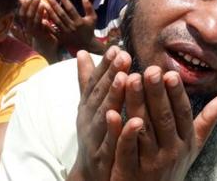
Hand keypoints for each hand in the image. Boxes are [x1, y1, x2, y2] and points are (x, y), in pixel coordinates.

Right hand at [17, 0, 56, 45]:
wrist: (45, 46)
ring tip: (43, 4)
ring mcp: (37, 32)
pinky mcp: (45, 36)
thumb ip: (27, 7)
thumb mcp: (32, 18)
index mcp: (26, 23)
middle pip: (29, 17)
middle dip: (33, 7)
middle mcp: (29, 28)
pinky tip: (49, 15)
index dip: (24, 6)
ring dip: (39, 13)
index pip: (22, 14)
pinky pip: (45, 29)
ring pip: (36, 22)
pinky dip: (46, 22)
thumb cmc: (38, 29)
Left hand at [45, 0, 98, 51]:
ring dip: (49, 12)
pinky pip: (53, 31)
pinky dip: (48, 26)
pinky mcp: (61, 38)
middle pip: (61, 14)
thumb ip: (89, 7)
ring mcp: (66, 33)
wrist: (86, 45)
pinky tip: (42, 19)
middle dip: (55, 4)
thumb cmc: (89, 29)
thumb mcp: (92, 18)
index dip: (65, 1)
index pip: (71, 9)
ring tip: (43, 4)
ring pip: (56, 21)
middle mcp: (72, 27)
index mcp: (79, 21)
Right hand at [70, 47, 130, 180]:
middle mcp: (89, 119)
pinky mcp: (104, 156)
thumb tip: (81, 52)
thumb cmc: (94, 134)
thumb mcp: (88, 106)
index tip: (115, 47)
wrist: (90, 174)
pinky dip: (121, 131)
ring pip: (104, 114)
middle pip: (100, 94)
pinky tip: (135, 120)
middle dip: (110, 73)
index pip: (95, 81)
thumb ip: (87, 80)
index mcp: (87, 106)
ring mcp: (95, 137)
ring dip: (113, 96)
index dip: (104, 65)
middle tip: (123, 54)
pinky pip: (113, 143)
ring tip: (125, 78)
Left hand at [110, 66, 216, 180]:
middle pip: (163, 118)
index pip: (182, 114)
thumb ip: (207, 120)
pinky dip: (120, 131)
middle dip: (156, 93)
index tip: (170, 73)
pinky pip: (126, 148)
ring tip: (129, 80)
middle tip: (150, 70)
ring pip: (144, 129)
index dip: (176, 94)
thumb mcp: (193, 146)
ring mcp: (151, 162)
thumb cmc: (171, 166)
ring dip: (137, 104)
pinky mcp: (131, 171)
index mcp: (185, 142)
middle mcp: (171, 152)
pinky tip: (112, 113)